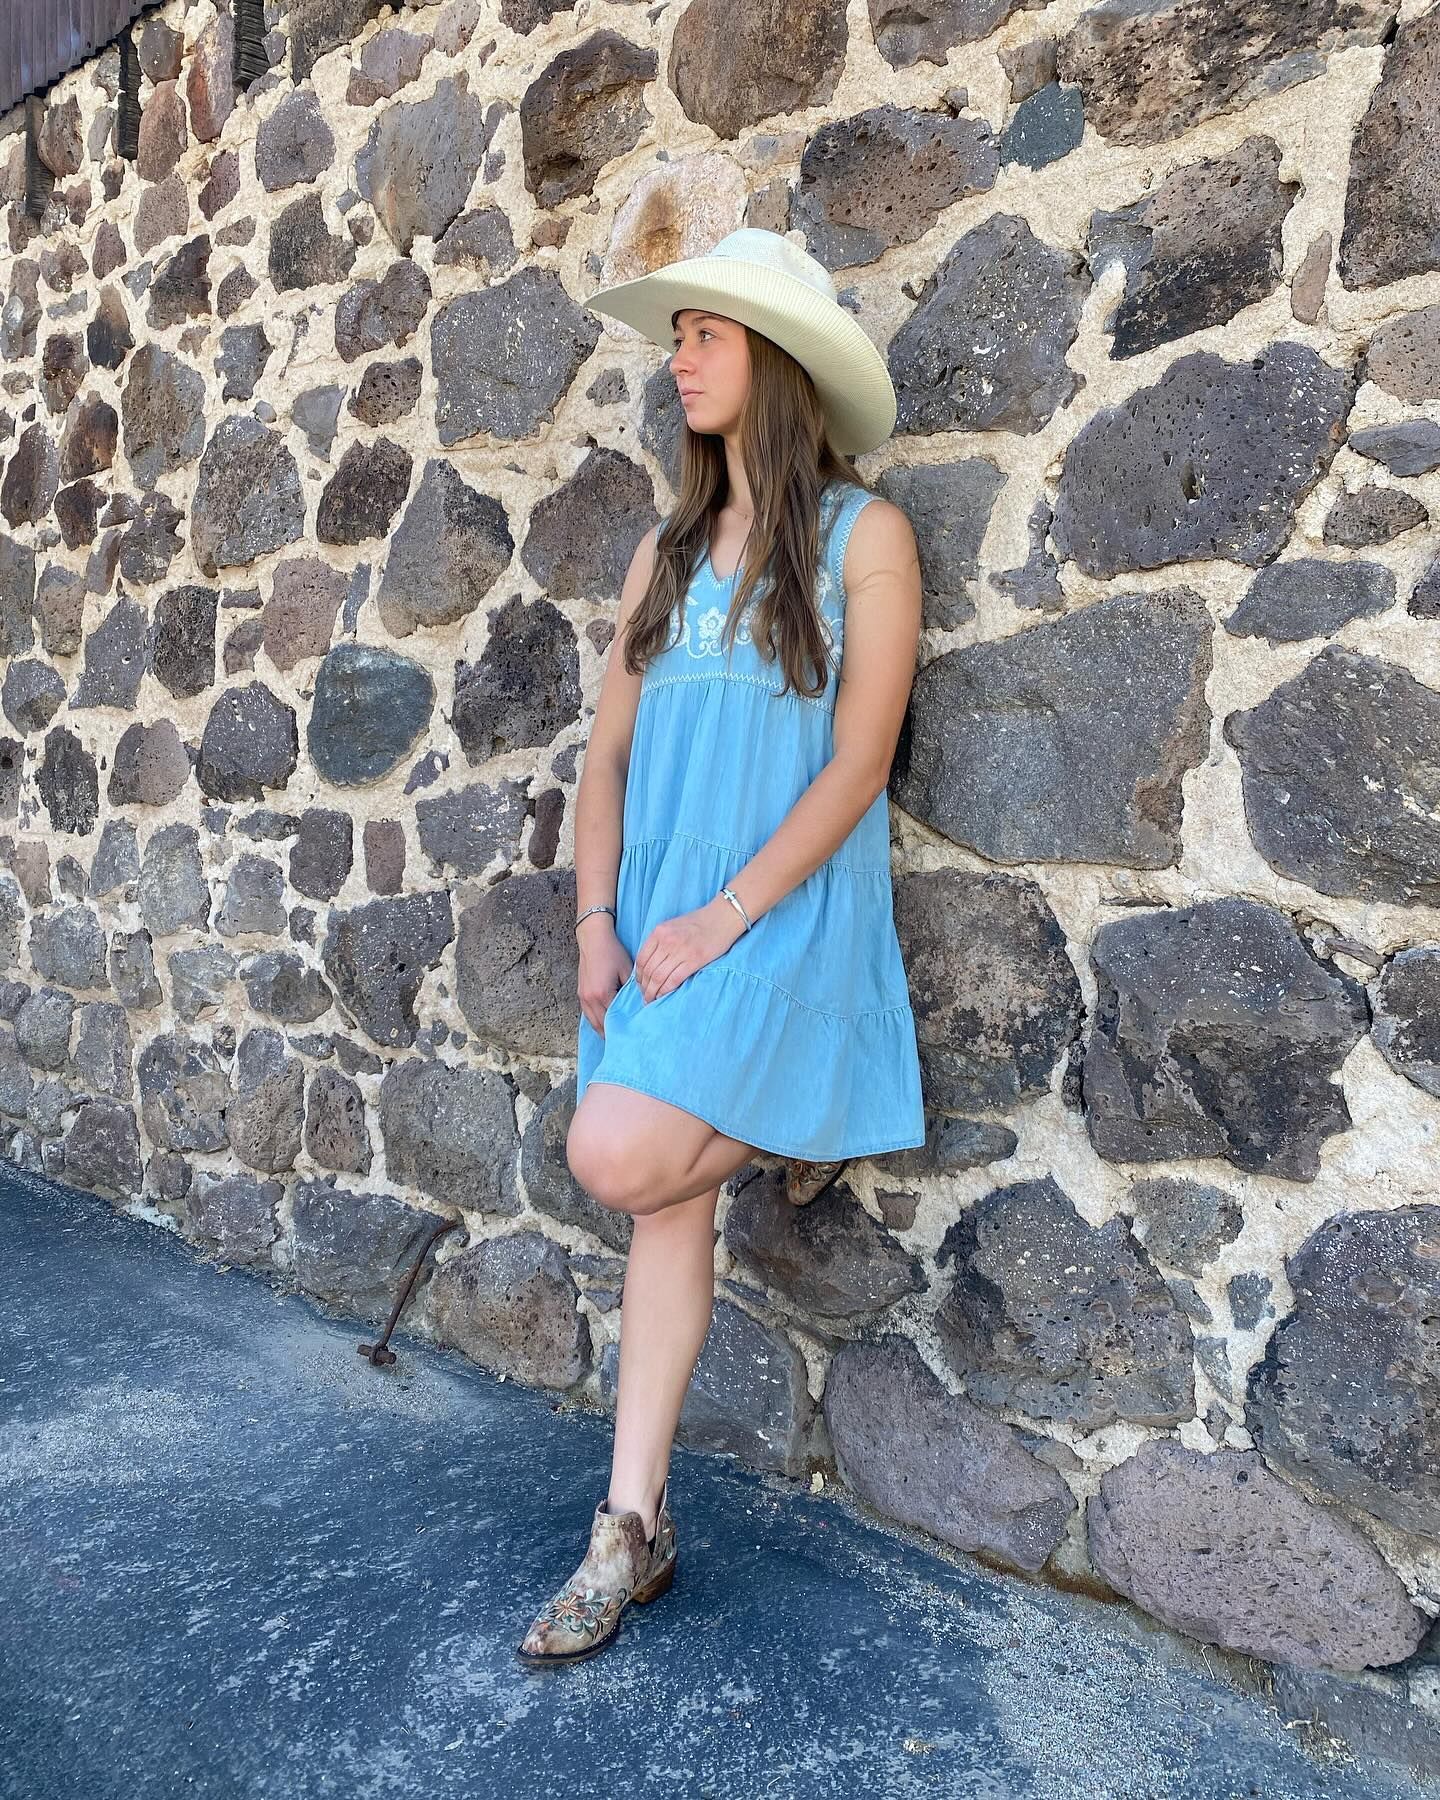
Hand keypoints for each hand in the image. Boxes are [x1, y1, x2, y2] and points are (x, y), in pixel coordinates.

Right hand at [576, 917, 631, 1037]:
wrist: (593, 938)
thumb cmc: (612, 952)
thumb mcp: (627, 970)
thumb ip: (632, 990)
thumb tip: (640, 1006)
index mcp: (603, 994)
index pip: (615, 1020)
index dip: (625, 1028)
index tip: (634, 1036)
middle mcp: (590, 999)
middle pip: (602, 1026)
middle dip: (613, 1034)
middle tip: (627, 1041)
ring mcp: (583, 997)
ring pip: (593, 1023)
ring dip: (604, 1030)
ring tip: (617, 1036)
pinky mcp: (581, 994)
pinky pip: (588, 1015)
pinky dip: (597, 1021)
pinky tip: (606, 1024)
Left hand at [633, 895, 747, 1002]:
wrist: (722, 917)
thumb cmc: (699, 922)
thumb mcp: (673, 926)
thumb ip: (660, 941)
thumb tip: (650, 963)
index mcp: (659, 932)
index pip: (641, 959)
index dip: (638, 975)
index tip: (640, 984)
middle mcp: (666, 941)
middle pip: (648, 970)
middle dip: (644, 987)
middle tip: (645, 996)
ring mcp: (680, 951)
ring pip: (658, 977)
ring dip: (652, 992)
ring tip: (651, 1000)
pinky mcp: (694, 960)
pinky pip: (673, 980)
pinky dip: (665, 991)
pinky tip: (663, 996)